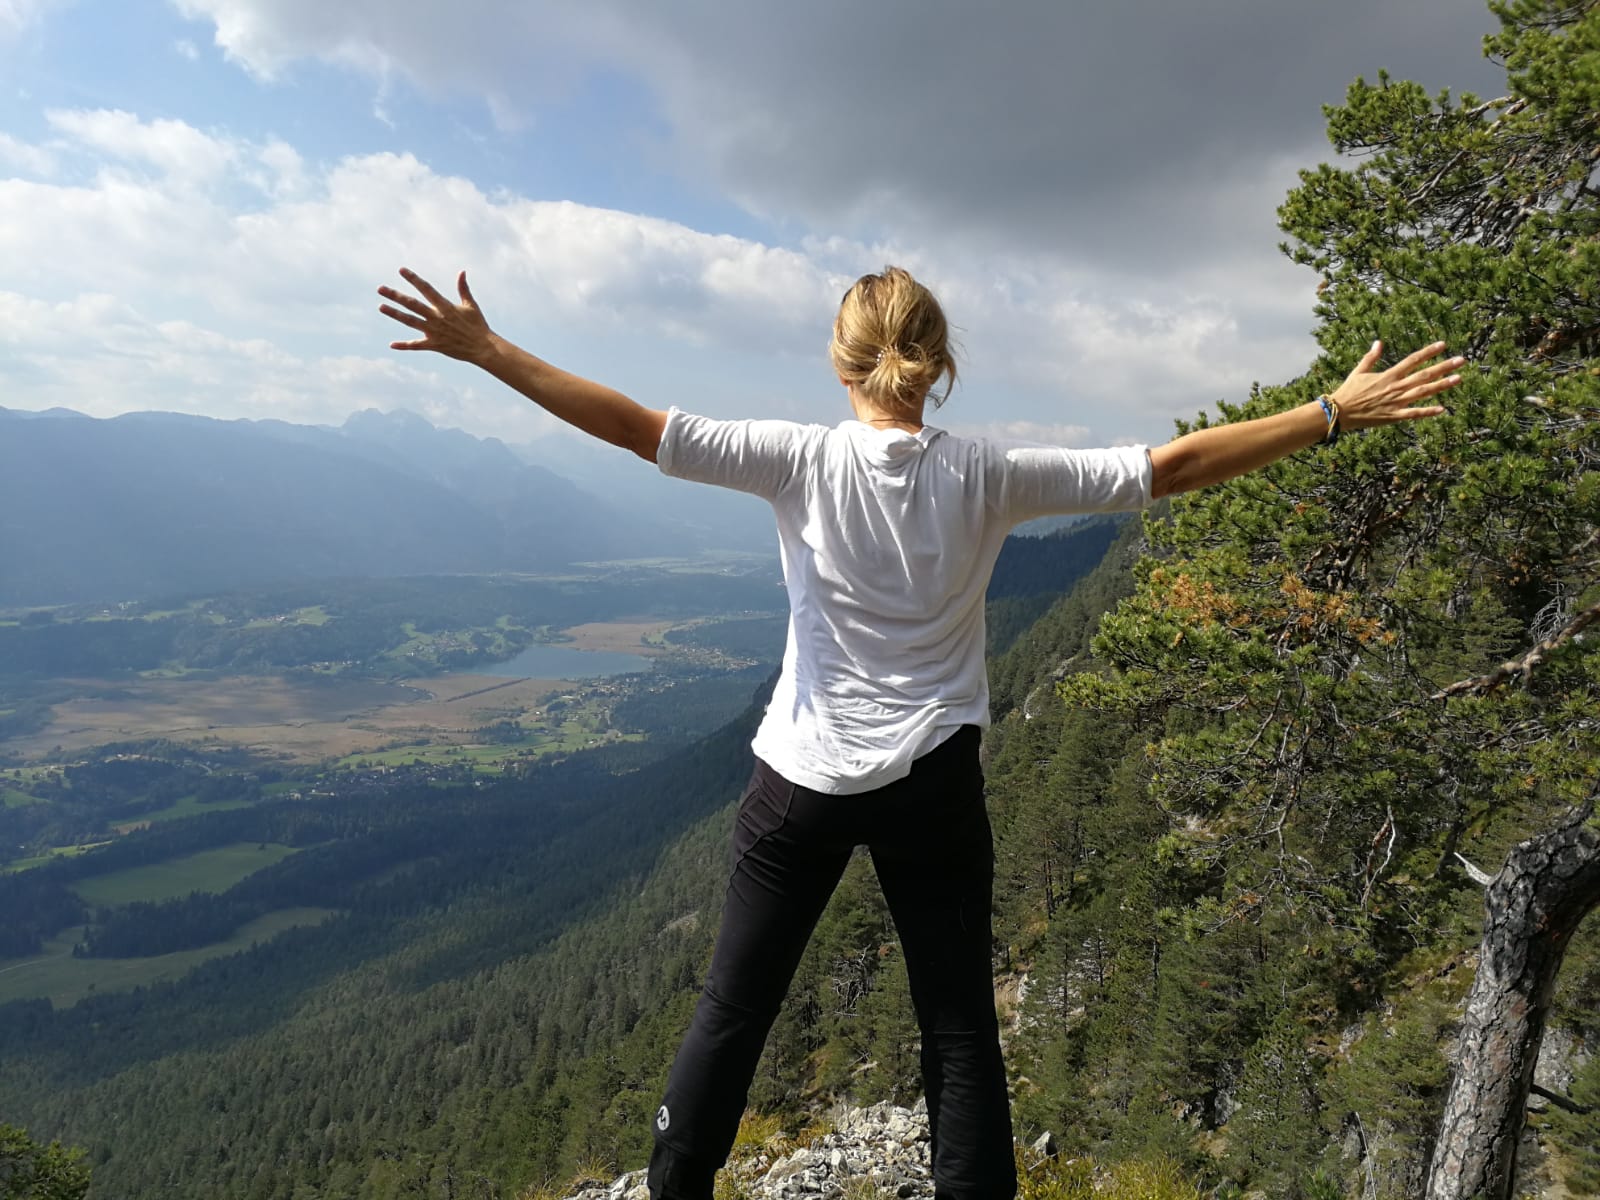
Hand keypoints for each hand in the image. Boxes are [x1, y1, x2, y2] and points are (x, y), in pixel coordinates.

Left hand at [378, 268, 494, 363]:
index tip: (401, 270)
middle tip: (380, 289)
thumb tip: (462, 272)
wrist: (483, 348)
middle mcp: (437, 317)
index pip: (426, 289)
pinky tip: (392, 345)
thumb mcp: (471, 305)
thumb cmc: (478, 326)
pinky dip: (405, 345)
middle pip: (412, 304)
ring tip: (381, 307)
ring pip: (410, 321)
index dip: (413, 279)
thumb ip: (463, 289)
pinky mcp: (435, 345)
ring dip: (395, 314)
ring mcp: (434, 332)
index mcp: (445, 306)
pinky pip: (417, 345)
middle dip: (395, 296)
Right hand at [1330, 340, 1463, 430]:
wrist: (1339, 412)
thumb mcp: (1358, 371)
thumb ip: (1371, 357)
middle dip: (1444, 366)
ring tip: (1459, 378)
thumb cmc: (1348, 391)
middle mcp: (1396, 387)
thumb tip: (1378, 342)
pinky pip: (1414, 413)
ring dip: (1442, 385)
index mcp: (1388, 375)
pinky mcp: (1394, 416)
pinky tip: (1442, 409)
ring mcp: (1396, 402)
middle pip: (1424, 374)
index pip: (1413, 360)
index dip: (1428, 352)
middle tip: (1462, 360)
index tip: (1443, 344)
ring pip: (1424, 391)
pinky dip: (1428, 411)